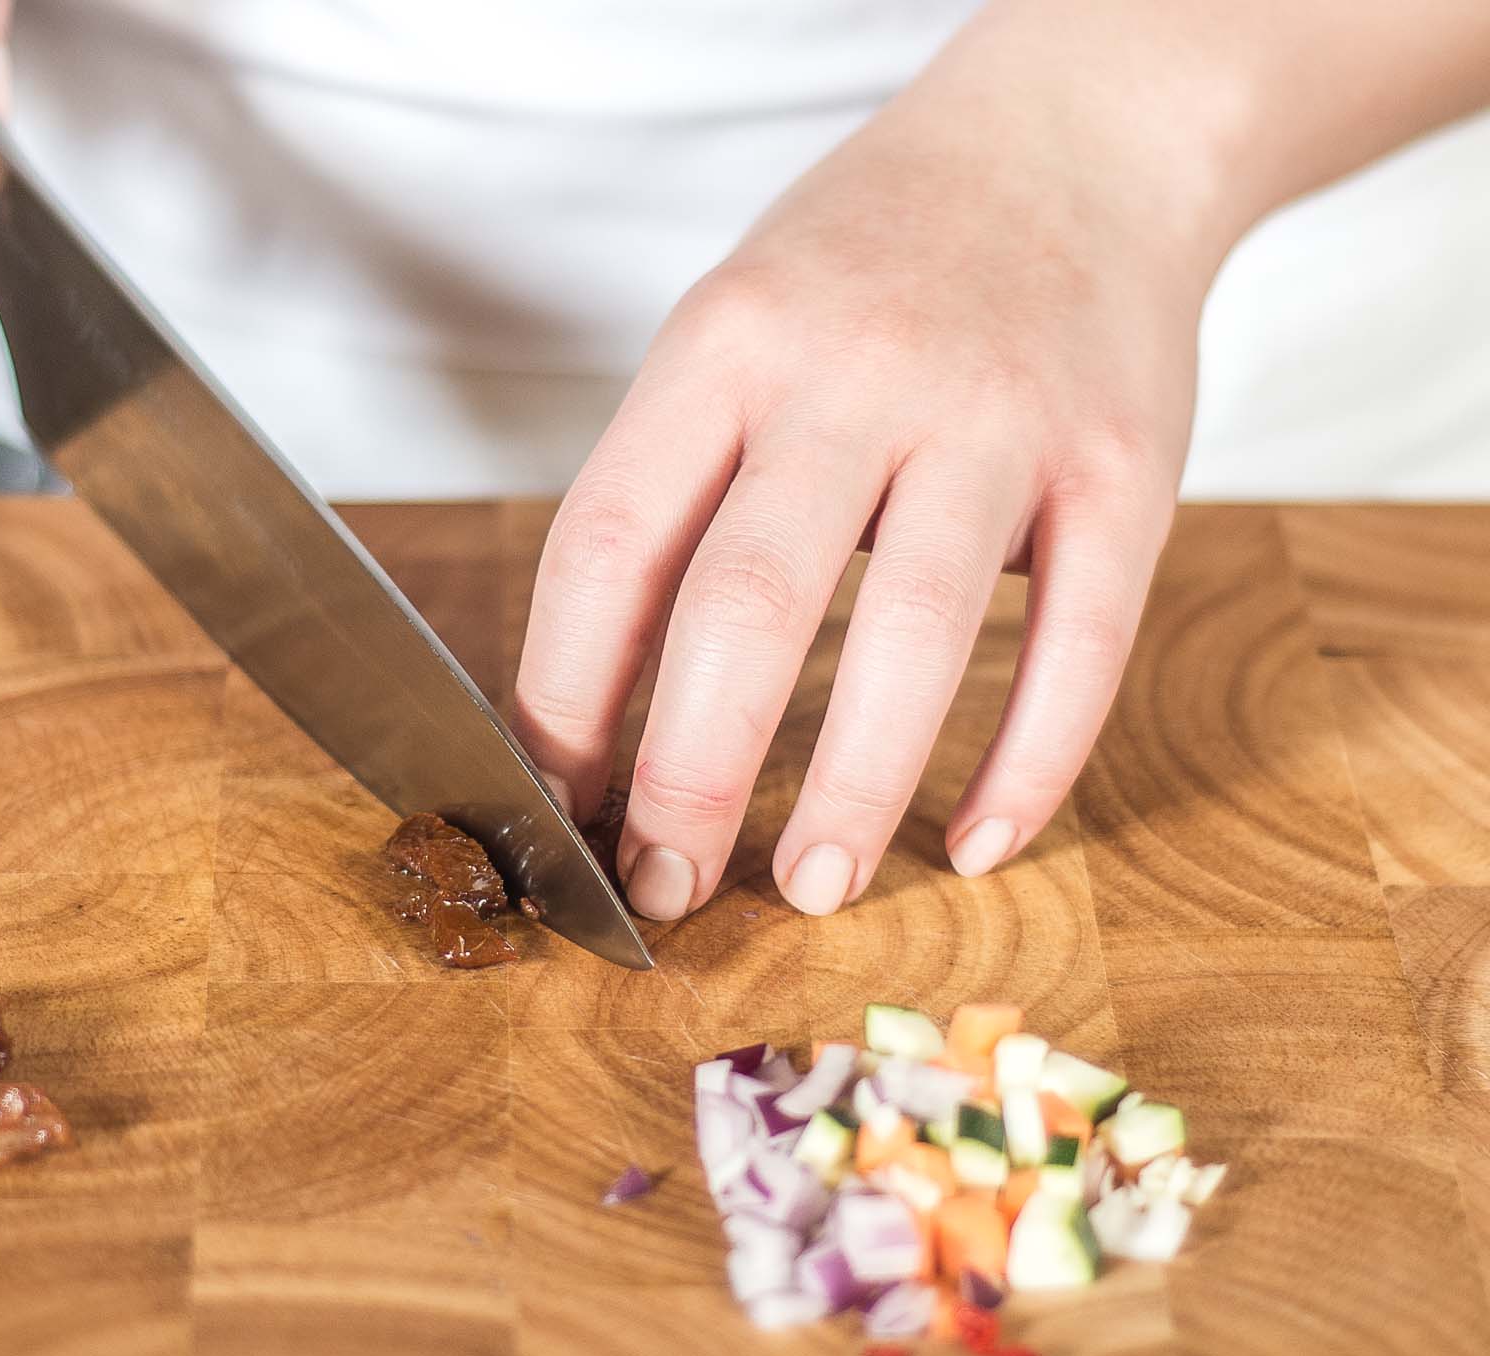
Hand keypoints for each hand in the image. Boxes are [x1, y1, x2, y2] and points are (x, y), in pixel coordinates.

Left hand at [513, 58, 1230, 922]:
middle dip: (692, 773)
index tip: (557, 802)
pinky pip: (1081, 642)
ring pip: (913, 635)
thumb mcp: (731, 333)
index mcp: (725, 345)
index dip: (564, 695)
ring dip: (853, 787)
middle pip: (746, 604)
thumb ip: (671, 493)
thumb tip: (590, 713)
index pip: (607, 543)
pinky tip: (977, 841)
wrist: (1075, 139)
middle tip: (669, 887)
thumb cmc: (865, 268)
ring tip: (812, 886)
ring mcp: (1002, 416)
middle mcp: (856, 373)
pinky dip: (1029, 761)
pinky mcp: (1127, 463)